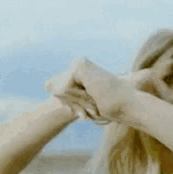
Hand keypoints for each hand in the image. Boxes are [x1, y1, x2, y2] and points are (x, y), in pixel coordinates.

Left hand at [46, 59, 163, 123]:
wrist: (126, 105)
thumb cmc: (108, 106)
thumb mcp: (81, 102)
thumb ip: (64, 92)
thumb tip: (45, 84)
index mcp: (80, 70)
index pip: (57, 92)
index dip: (71, 105)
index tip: (88, 110)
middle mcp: (78, 63)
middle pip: (55, 91)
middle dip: (72, 104)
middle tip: (94, 106)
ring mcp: (78, 63)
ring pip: (58, 91)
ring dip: (76, 103)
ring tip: (95, 101)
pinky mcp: (78, 67)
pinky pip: (62, 90)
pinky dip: (76, 99)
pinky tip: (93, 95)